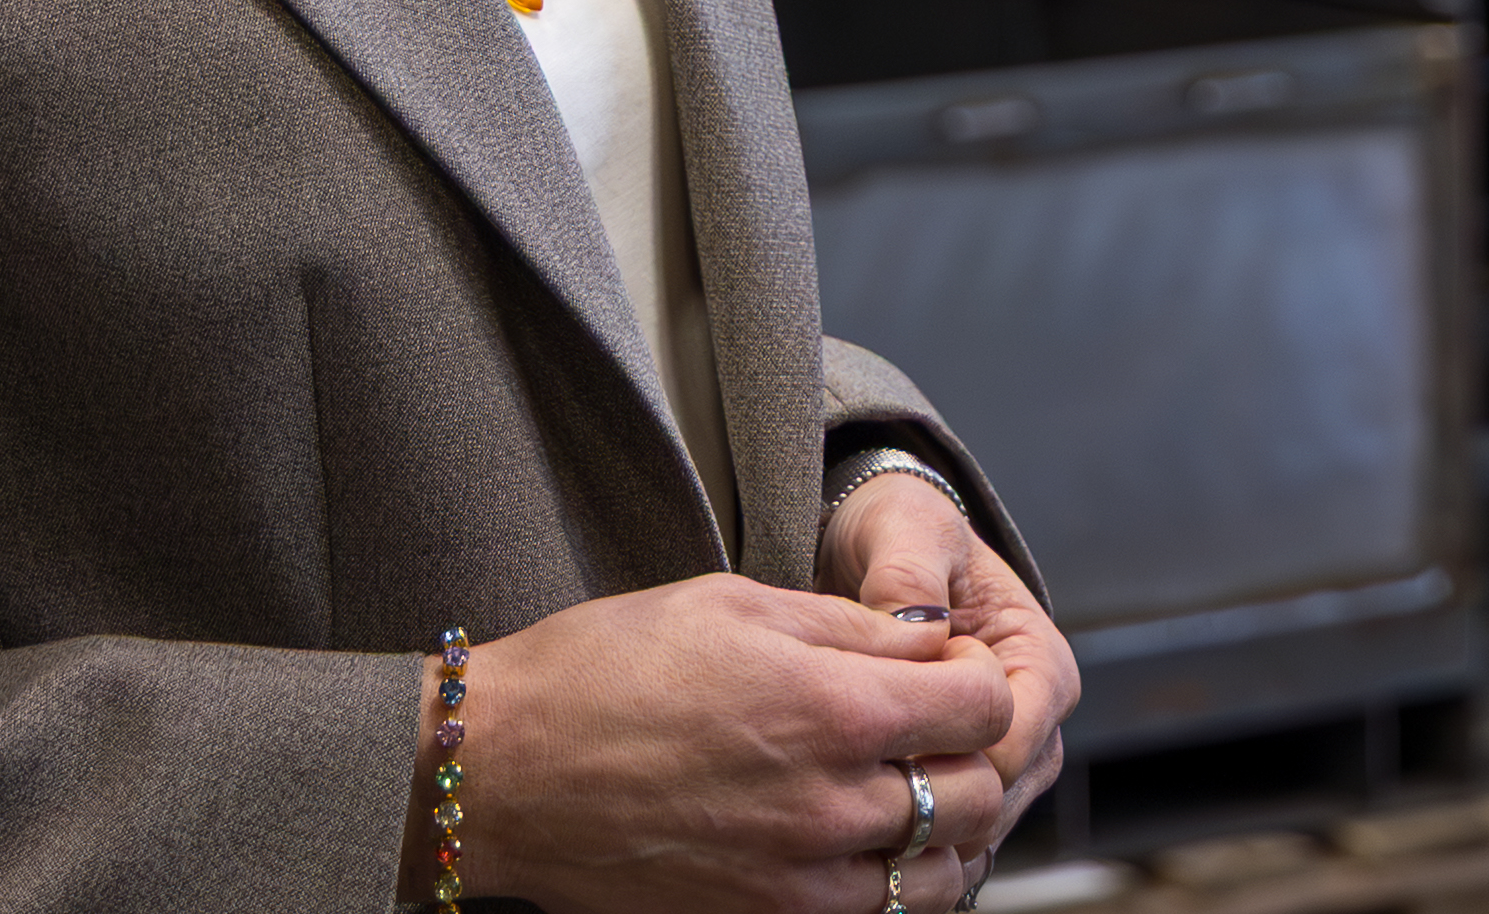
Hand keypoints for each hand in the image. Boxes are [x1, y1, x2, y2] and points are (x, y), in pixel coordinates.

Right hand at [428, 571, 1016, 913]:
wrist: (505, 769)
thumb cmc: (603, 671)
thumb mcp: (735, 603)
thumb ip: (850, 625)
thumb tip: (930, 637)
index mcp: (831, 707)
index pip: (984, 706)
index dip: (983, 678)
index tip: (957, 668)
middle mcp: (828, 803)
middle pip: (978, 797)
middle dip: (976, 756)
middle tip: (938, 730)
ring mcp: (797, 879)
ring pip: (936, 876)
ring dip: (943, 835)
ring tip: (906, 793)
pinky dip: (888, 887)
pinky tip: (861, 847)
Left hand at [826, 467, 1078, 847]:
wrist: (874, 548)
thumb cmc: (902, 532)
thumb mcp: (906, 527)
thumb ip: (910, 571)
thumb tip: (911, 623)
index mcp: (1043, 662)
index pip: (1013, 745)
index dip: (948, 755)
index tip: (878, 743)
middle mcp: (1036, 719)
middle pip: (999, 800)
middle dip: (928, 802)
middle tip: (849, 782)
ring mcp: (1005, 756)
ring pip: (974, 827)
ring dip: (914, 825)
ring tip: (842, 795)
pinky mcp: (967, 777)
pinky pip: (947, 831)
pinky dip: (906, 833)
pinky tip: (852, 813)